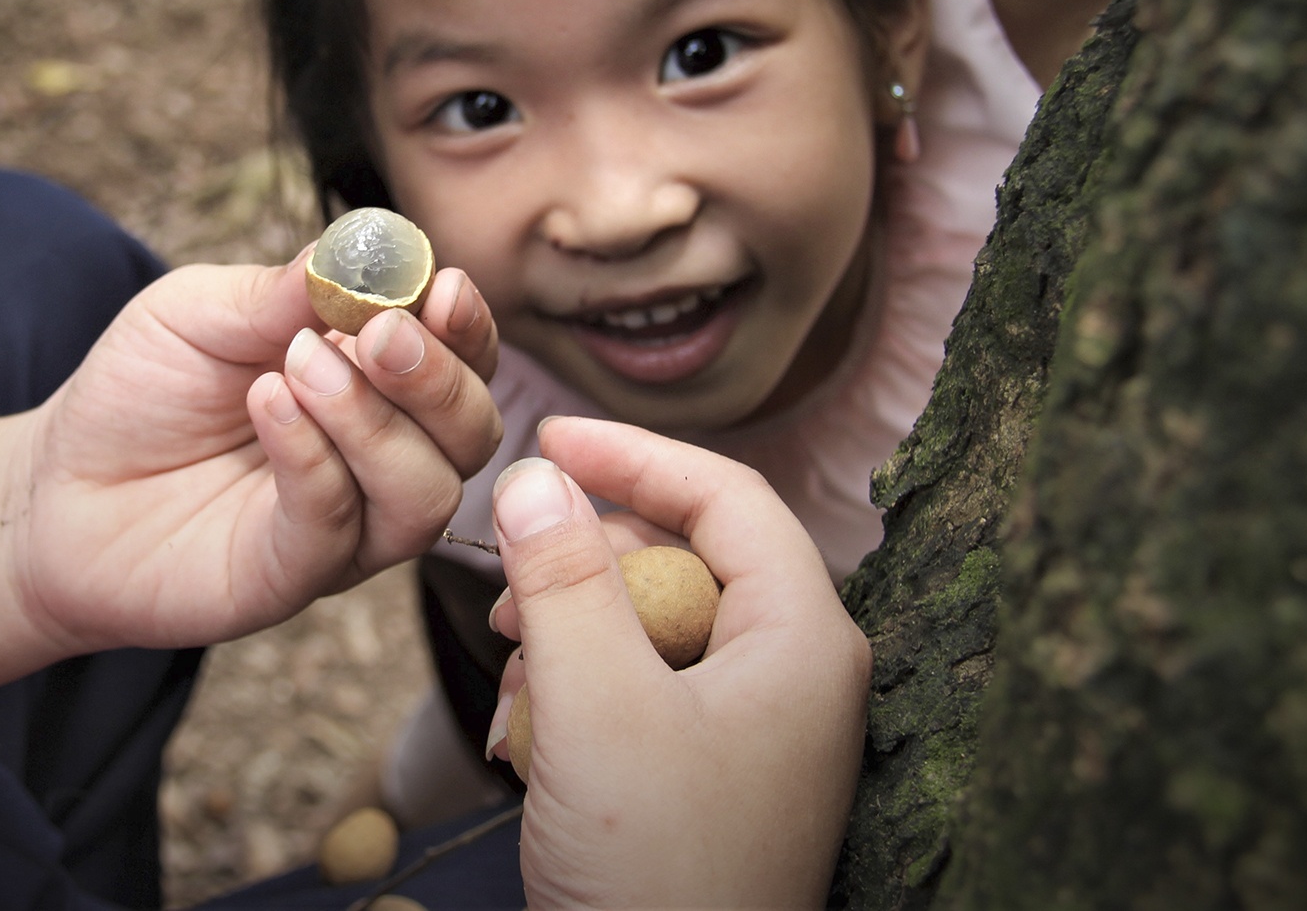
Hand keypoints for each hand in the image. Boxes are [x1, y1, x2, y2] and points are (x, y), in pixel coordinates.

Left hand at [11, 253, 501, 652]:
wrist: (58, 483)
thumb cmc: (143, 391)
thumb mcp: (203, 312)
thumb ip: (283, 290)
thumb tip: (362, 249)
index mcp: (380, 387)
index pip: (464, 362)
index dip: (466, 328)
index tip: (442, 287)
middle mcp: (384, 462)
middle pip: (471, 433)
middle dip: (437, 378)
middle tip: (378, 332)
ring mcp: (346, 528)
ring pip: (424, 494)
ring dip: (376, 422)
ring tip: (299, 365)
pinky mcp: (291, 577)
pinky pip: (335, 526)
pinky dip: (313, 458)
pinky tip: (267, 403)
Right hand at [483, 419, 869, 909]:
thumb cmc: (658, 874)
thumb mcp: (596, 707)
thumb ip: (563, 580)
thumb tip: (530, 478)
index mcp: (802, 639)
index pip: (727, 494)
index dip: (632, 455)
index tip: (545, 438)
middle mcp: (795, 672)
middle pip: (687, 555)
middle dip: (587, 558)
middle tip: (504, 576)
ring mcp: (757, 727)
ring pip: (655, 623)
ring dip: (573, 628)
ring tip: (511, 662)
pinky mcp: (714, 772)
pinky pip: (645, 688)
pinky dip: (583, 690)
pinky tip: (532, 728)